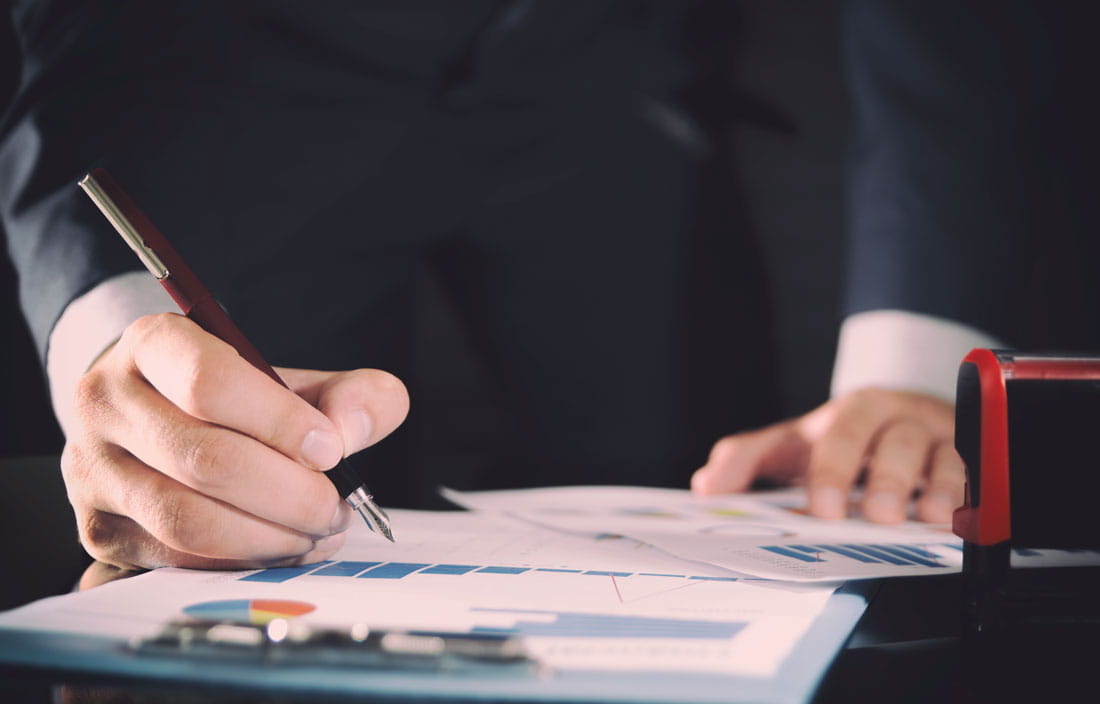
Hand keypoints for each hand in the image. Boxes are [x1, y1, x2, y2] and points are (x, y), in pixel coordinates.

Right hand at [61, 313, 408, 569]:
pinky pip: (175, 558)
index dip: (281, 422)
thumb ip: (351, 394)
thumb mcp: (300, 381)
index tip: (332, 449)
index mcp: (155, 343)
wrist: (165, 418)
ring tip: (317, 531)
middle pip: (206, 459)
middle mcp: (107, 400)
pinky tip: (283, 550)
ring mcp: (92, 468)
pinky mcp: (98, 527)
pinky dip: (241, 562)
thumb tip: (350, 430)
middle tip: (336, 507)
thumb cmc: (242, 401)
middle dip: (290, 494)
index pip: (211, 382)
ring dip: (269, 536)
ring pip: (187, 519)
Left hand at [691, 388, 962, 522]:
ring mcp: (938, 436)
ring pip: (947, 453)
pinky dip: (977, 495)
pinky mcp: (970, 456)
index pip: (842, 436)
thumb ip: (746, 459)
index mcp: (852, 412)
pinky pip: (981, 473)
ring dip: (941, 487)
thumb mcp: (791, 441)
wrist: (899, 411)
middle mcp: (899, 418)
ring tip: (930, 518)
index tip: (822, 508)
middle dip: (889, 478)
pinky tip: (967, 519)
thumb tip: (707, 486)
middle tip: (879, 516)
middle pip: (898, 440)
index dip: (833, 471)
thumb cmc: (841, 436)